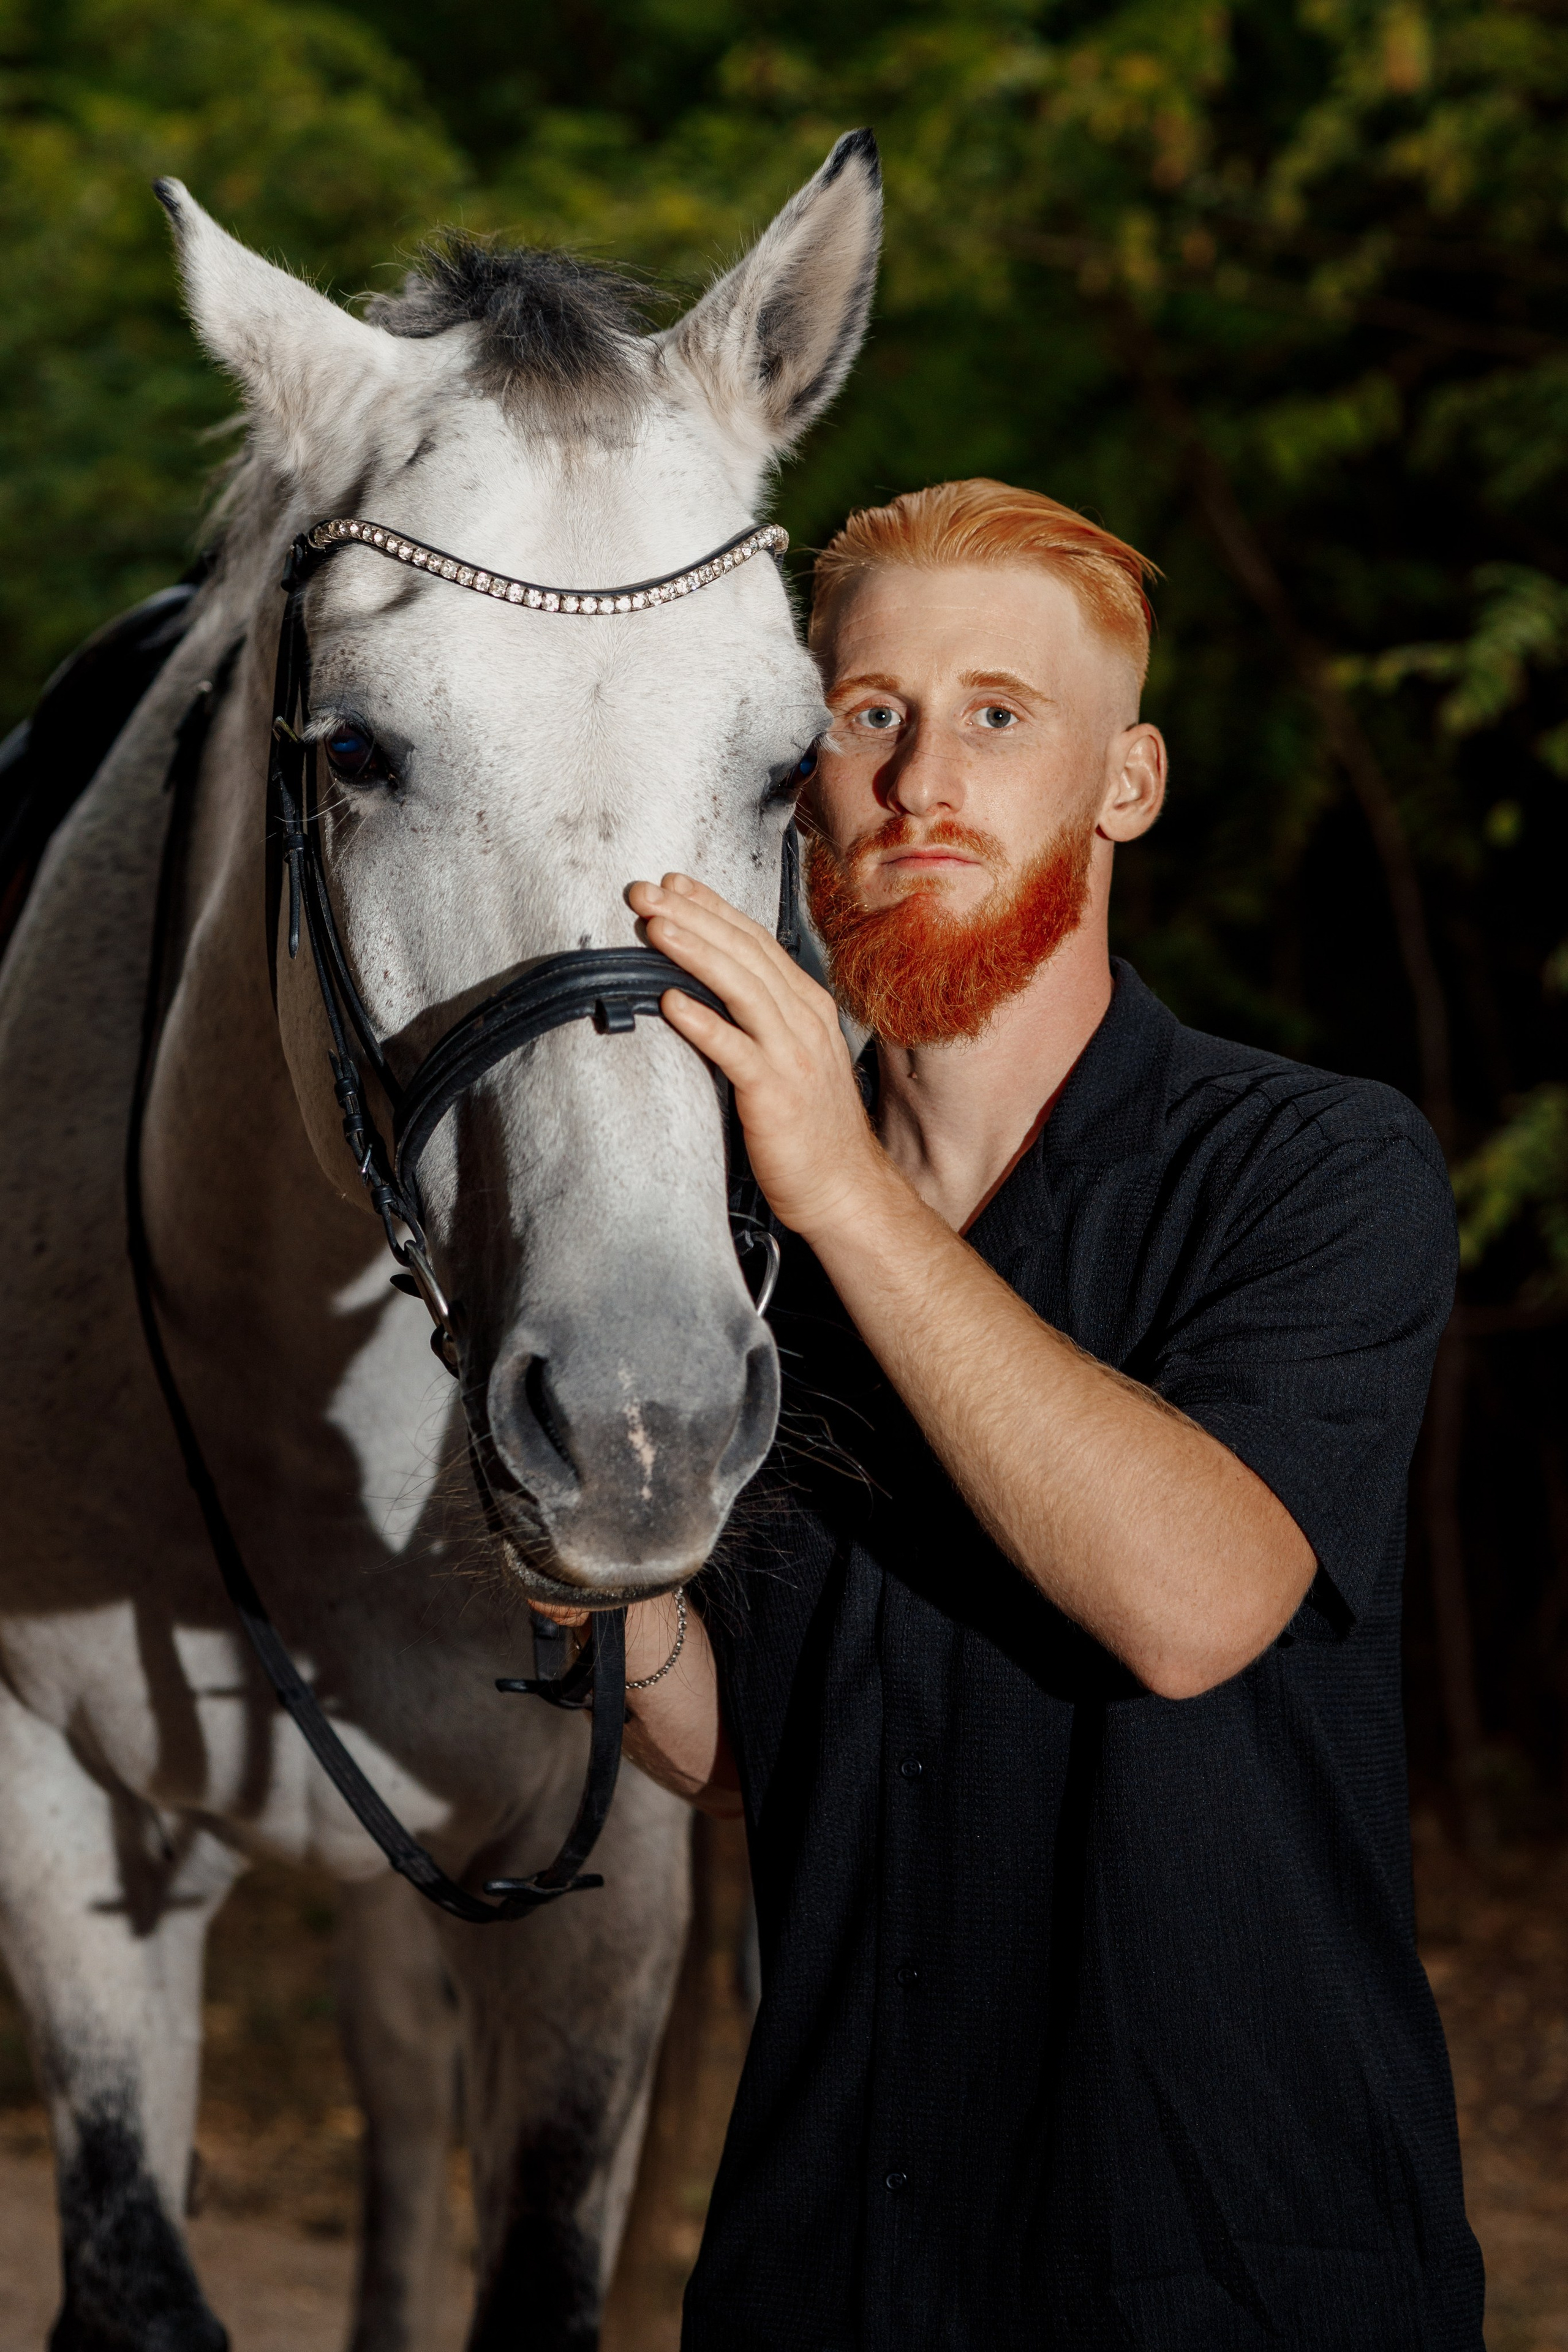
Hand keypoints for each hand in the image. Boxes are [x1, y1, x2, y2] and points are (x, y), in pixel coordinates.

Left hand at [627, 872, 886, 1240]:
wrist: (844, 1188)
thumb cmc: (809, 1127)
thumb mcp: (791, 1056)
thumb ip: (760, 1018)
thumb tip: (708, 987)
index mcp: (807, 1006)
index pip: (755, 941)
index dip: (712, 908)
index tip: (673, 884)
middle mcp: (803, 1021)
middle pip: (744, 953)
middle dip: (693, 916)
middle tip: (644, 891)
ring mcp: (793, 1055)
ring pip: (741, 988)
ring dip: (694, 952)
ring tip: (653, 927)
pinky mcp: (777, 1094)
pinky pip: (736, 1050)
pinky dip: (703, 1023)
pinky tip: (670, 1002)